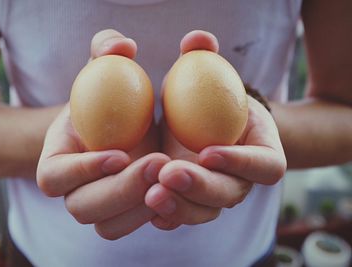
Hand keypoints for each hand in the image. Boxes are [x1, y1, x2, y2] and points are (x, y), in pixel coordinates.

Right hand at [37, 29, 169, 239]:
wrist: (127, 126)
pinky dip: (156, 215)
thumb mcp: (107, 68)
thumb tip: (121, 46)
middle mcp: (74, 190)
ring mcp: (99, 207)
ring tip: (172, 177)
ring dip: (141, 207)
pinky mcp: (123, 216)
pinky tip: (178, 190)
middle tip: (158, 163)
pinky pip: (133, 227)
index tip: (119, 153)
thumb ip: (107, 50)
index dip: (81, 170)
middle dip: (120, 191)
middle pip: (82, 208)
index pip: (53, 177)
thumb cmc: (112, 97)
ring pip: (109, 226)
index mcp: (57, 160)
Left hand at [145, 30, 286, 229]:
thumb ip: (202, 54)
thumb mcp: (203, 71)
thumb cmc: (203, 94)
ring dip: (179, 206)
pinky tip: (146, 207)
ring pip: (204, 212)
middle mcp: (240, 179)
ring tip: (150, 193)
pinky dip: (166, 215)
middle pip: (231, 195)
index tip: (207, 150)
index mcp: (259, 151)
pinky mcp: (191, 204)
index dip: (242, 162)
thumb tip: (196, 39)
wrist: (195, 122)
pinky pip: (182, 217)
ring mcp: (215, 196)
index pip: (266, 166)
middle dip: (201, 187)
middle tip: (169, 172)